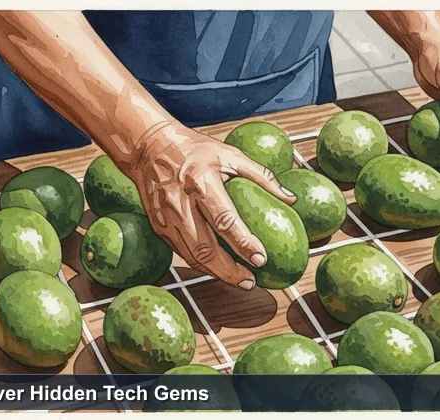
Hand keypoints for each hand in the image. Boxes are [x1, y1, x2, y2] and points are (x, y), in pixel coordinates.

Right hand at [126, 122, 296, 289]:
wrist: (148, 146)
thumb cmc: (194, 149)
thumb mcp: (230, 154)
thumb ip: (262, 176)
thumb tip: (290, 198)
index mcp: (201, 182)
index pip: (224, 220)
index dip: (243, 243)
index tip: (260, 258)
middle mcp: (180, 203)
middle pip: (204, 248)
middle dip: (229, 270)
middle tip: (250, 280)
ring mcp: (166, 217)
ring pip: (191, 256)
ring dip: (216, 272)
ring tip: (238, 279)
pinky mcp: (158, 226)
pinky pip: (181, 252)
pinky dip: (200, 264)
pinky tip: (217, 268)